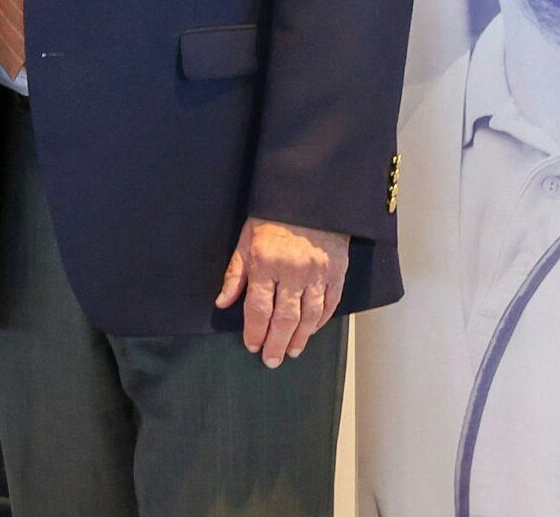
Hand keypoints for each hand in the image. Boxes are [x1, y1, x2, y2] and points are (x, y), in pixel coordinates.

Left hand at [214, 217, 348, 366]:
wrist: (310, 199)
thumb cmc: (272, 218)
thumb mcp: (245, 241)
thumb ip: (235, 274)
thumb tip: (222, 302)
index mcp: (266, 264)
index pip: (258, 308)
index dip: (254, 331)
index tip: (252, 345)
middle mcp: (293, 272)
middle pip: (284, 319)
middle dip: (276, 343)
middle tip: (272, 360)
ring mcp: (318, 274)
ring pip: (308, 316)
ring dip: (300, 338)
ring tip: (292, 351)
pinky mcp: (337, 272)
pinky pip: (329, 304)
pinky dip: (321, 321)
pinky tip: (312, 331)